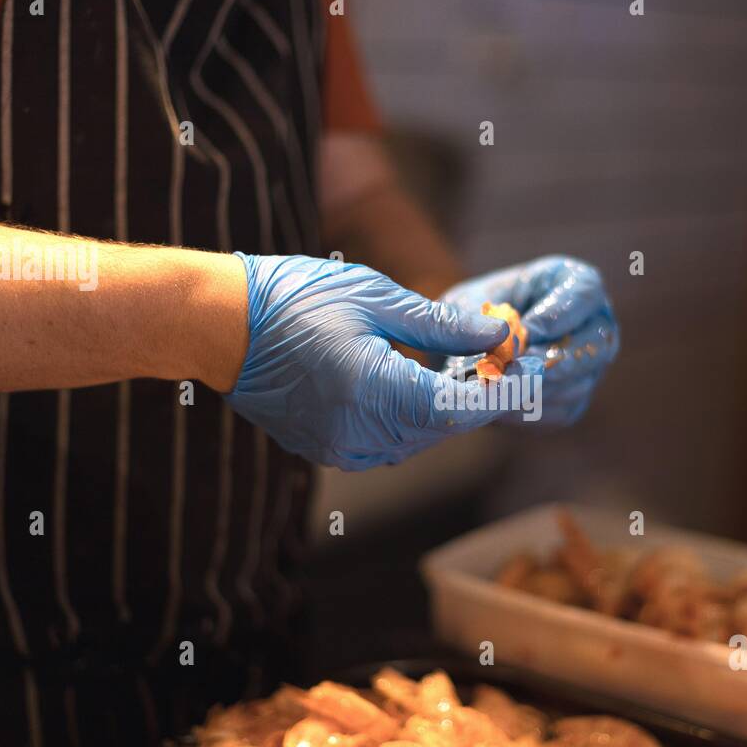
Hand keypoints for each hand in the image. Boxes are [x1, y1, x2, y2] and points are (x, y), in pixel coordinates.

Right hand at [224, 253, 541, 469]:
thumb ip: (442, 324)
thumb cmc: (293, 298)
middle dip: (477, 398)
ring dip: (444, 409)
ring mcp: (340, 448)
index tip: (529, 372)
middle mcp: (361, 432)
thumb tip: (498, 333)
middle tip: (503, 362)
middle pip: (443, 427)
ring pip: (417, 438)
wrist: (217, 324)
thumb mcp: (377, 297)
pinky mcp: (326, 450)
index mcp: (377, 392)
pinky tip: (417, 385)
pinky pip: (386, 442)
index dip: (501, 393)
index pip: (461, 408)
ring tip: (465, 369)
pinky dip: (410, 418)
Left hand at [439, 256, 618, 426]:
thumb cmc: (468, 314)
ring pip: (580, 382)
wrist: (458, 350)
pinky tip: (499, 405)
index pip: (586, 292)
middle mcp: (592, 322)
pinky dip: (531, 410)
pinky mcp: (574, 399)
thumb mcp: (465, 304)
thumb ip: (480, 317)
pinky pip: (563, 411)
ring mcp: (589, 365)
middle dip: (556, 360)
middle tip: (518, 369)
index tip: (527, 331)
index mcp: (571, 282)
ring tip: (498, 386)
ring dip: (537, 387)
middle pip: (599, 344)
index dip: (560, 314)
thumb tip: (505, 338)